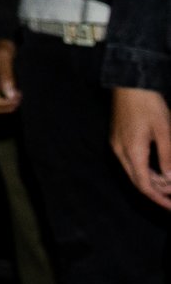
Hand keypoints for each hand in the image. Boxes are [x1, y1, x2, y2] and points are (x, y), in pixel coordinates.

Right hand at [0, 39, 21, 113]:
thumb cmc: (0, 45)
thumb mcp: (5, 57)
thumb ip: (6, 75)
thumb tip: (10, 95)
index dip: (1, 102)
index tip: (16, 98)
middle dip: (2, 107)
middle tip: (18, 102)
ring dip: (3, 105)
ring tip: (17, 99)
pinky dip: (3, 99)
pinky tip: (14, 94)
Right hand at [111, 86, 170, 207]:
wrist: (129, 84)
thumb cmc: (149, 105)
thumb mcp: (164, 132)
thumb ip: (167, 158)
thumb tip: (169, 181)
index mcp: (132, 151)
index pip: (144, 185)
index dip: (159, 199)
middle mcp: (120, 151)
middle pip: (137, 181)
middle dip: (156, 193)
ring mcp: (117, 145)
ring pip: (134, 172)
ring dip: (152, 181)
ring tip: (170, 185)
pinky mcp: (118, 139)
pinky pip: (131, 162)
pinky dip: (146, 171)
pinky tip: (159, 170)